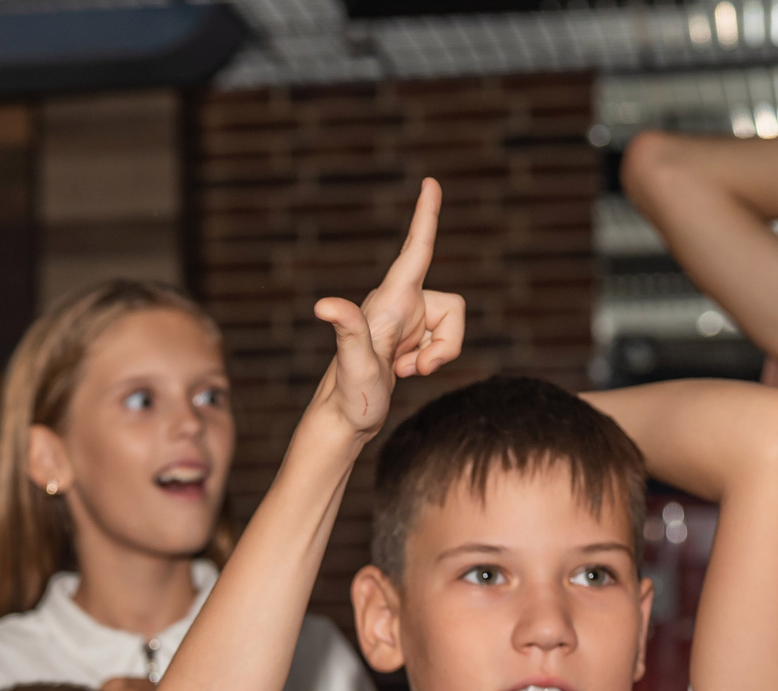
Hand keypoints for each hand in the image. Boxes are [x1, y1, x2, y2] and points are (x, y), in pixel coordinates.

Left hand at [311, 179, 464, 437]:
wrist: (344, 421)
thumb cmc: (348, 395)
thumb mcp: (353, 363)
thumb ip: (347, 329)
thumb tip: (323, 306)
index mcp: (389, 300)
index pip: (415, 250)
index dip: (426, 217)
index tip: (430, 182)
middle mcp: (399, 304)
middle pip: (455, 308)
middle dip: (448, 343)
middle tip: (414, 371)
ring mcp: (406, 321)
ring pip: (452, 327)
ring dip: (438, 355)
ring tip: (403, 372)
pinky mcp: (410, 338)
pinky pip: (444, 342)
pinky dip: (432, 361)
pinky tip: (403, 373)